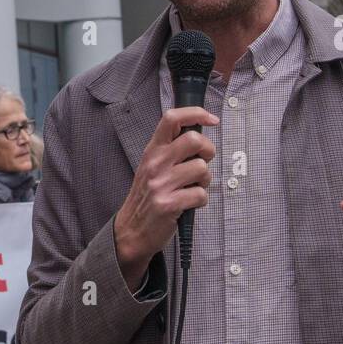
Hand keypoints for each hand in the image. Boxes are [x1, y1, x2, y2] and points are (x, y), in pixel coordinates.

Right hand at [113, 106, 218, 290]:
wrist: (131, 230)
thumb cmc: (147, 197)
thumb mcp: (152, 167)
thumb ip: (171, 150)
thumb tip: (199, 136)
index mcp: (152, 151)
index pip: (172, 118)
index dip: (196, 113)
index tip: (211, 119)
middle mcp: (155, 163)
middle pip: (194, 140)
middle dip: (208, 151)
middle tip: (203, 161)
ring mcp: (160, 184)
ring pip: (202, 169)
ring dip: (204, 180)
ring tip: (191, 188)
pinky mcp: (168, 204)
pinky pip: (201, 194)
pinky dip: (200, 200)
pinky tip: (188, 204)